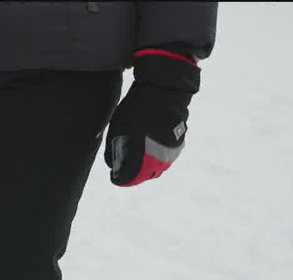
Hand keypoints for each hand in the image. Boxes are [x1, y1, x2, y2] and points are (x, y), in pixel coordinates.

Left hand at [104, 49, 199, 186]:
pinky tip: (149, 152)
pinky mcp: (179, 143)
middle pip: (145, 176)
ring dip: (147, 169)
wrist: (165, 88)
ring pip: (159, 168)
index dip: (120, 179)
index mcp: (144, 154)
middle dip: (133, 176)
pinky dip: (157, 160)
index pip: (130, 177)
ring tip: (135, 163)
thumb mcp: (119, 126)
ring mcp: (172, 150)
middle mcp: (160, 157)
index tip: (114, 178)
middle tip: (123, 171)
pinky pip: (167, 159)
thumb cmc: (137, 107)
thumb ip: (114, 148)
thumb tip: (113, 165)